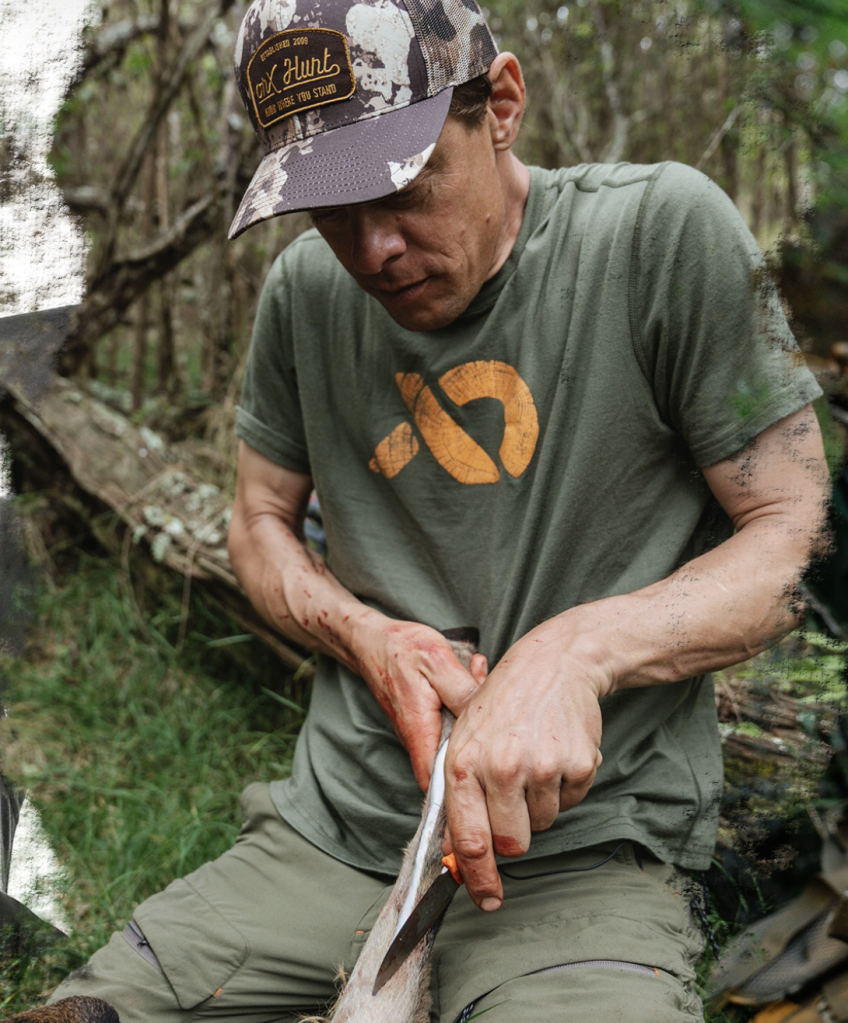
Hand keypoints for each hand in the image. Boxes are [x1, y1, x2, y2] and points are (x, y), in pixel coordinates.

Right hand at [349, 614, 487, 789]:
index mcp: (420, 730)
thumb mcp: (436, 659)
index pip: (440, 781)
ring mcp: (422, 730)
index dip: (466, 785)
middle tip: (495, 697)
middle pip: (456, 758)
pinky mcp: (426, 719)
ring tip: (480, 675)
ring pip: (457, 736)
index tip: (493, 766)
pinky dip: (465, 698)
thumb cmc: (401, 648)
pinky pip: (452, 719)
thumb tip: (487, 718)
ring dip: (474, 710)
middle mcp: (418, 738)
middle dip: (482, 733)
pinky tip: (472, 672)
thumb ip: (461, 689)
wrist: (371, 640)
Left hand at [442, 618, 604, 910]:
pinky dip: (563, 787)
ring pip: (543, 824)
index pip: (470, 840)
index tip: (486, 900)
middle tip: (515, 800)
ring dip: (538, 804)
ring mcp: (542, 766)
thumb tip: (459, 853)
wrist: (554, 663)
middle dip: (514, 834)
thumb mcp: (465, 738)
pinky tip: (554, 753)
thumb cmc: (503, 702)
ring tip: (533, 760)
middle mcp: (502, 767)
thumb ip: (459, 796)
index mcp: (465, 763)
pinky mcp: (578, 765)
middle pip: (512, 843)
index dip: (478, 879)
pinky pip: (569, 802)